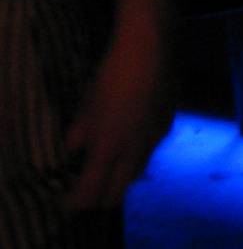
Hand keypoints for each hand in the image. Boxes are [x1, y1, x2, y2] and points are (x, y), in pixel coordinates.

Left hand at [63, 23, 173, 211]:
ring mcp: (155, 139)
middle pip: (117, 194)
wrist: (152, 46)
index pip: (90, 193)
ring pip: (136, 173)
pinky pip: (150, 150)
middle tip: (86, 188)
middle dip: (99, 198)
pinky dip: (136, 153)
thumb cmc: (112, 73)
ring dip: (120, 177)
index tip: (67, 199)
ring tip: (107, 163)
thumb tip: (73, 150)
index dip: (76, 202)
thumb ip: (79, 133)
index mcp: (109, 149)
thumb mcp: (87, 103)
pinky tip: (131, 134)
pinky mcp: (168, 124)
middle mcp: (134, 151)